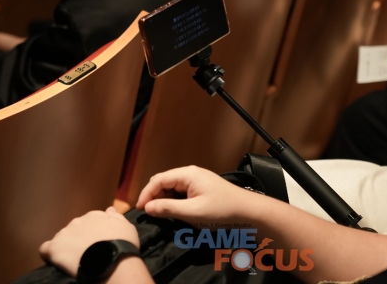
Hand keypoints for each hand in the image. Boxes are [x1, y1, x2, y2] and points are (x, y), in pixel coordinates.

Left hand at [39, 207, 139, 277]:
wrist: (113, 259)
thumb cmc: (123, 243)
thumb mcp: (126, 226)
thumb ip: (116, 216)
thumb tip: (110, 208)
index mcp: (95, 215)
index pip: (88, 222)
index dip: (91, 233)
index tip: (96, 243)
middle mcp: (78, 221)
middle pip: (74, 230)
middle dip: (78, 239)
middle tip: (87, 252)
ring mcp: (65, 233)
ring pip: (62, 239)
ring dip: (66, 246)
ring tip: (74, 259)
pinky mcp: (55, 248)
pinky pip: (45, 249)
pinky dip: (49, 254)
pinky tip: (56, 261)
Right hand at [136, 165, 257, 225]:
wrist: (247, 211)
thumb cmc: (221, 210)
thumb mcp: (192, 212)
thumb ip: (168, 208)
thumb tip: (147, 207)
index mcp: (187, 174)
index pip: (158, 180)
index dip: (146, 194)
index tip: (139, 210)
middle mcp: (190, 173)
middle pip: (164, 181)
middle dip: (153, 195)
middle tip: (146, 212)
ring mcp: (197, 179)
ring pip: (172, 187)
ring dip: (163, 198)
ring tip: (157, 213)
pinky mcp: (202, 187)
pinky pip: (181, 191)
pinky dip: (173, 200)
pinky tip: (172, 210)